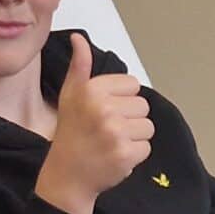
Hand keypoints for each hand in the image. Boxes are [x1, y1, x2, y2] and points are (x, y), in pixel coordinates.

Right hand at [33, 32, 151, 213]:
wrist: (67, 175)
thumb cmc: (71, 133)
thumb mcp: (70, 95)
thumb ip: (80, 65)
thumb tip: (79, 38)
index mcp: (92, 90)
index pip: (133, 85)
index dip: (121, 99)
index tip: (104, 112)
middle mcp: (103, 108)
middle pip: (142, 106)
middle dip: (129, 119)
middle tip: (107, 130)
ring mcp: (115, 132)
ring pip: (147, 127)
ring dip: (134, 137)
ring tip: (112, 142)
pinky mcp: (126, 154)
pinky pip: (146, 147)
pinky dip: (134, 155)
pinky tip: (115, 155)